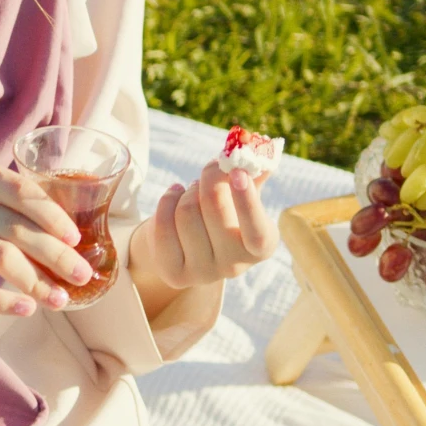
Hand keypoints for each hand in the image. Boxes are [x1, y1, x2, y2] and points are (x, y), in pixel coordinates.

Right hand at [0, 158, 94, 340]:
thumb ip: (14, 207)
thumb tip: (73, 241)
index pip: (19, 191)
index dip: (52, 216)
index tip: (76, 239)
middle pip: (14, 228)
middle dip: (56, 255)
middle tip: (82, 275)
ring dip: (37, 282)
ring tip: (60, 299)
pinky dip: (3, 302)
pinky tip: (27, 309)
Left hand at [128, 161, 278, 297]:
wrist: (186, 240)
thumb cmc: (223, 211)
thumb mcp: (241, 195)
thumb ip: (252, 175)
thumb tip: (258, 151)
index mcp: (262, 246)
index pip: (257, 231)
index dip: (247, 202)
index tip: (237, 171)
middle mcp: (235, 266)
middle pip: (215, 209)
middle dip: (210, 178)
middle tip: (211, 168)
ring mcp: (204, 273)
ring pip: (187, 213)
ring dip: (188, 192)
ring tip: (192, 190)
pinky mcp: (175, 274)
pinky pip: (163, 226)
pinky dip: (167, 200)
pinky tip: (174, 196)